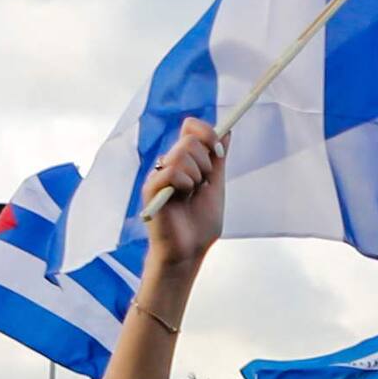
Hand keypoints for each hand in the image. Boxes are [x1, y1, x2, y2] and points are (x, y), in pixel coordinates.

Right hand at [137, 117, 227, 274]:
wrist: (189, 250)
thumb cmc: (201, 224)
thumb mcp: (216, 186)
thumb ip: (218, 159)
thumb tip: (226, 130)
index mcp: (185, 161)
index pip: (190, 128)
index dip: (206, 132)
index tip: (219, 151)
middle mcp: (169, 164)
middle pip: (189, 139)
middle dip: (206, 162)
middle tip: (203, 184)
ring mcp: (159, 175)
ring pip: (181, 153)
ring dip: (196, 176)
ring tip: (191, 195)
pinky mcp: (151, 188)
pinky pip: (171, 171)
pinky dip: (184, 184)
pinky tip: (182, 198)